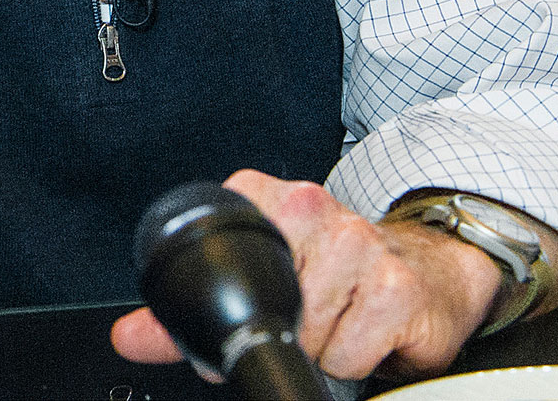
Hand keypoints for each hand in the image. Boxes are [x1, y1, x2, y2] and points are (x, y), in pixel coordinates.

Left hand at [111, 170, 502, 380]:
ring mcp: (357, 243)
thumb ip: (182, 315)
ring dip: (321, 345)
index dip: (225, 308)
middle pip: (265, 307)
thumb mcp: (257, 281)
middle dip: (281, 327)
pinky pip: (346, 355)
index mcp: (266, 199)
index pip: (216, 267)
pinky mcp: (396, 286)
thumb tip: (128, 336)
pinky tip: (367, 328)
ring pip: (306, 335)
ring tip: (339, 318)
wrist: (429, 269)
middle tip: (307, 312)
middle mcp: (311, 208)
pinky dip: (353, 358)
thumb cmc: (338, 272)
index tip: (253, 306)